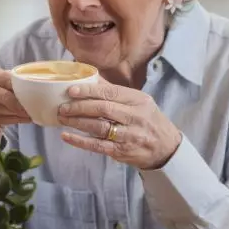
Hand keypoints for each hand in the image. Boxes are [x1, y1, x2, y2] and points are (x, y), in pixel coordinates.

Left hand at [57, 79, 181, 169]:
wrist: (166, 147)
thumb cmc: (147, 120)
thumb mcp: (138, 101)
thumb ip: (114, 91)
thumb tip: (89, 77)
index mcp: (138, 100)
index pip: (111, 92)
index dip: (89, 91)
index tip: (71, 90)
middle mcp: (135, 116)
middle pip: (103, 109)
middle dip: (80, 107)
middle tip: (63, 106)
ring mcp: (129, 135)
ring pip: (99, 127)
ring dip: (77, 122)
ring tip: (62, 118)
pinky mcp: (122, 151)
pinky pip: (98, 145)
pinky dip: (80, 141)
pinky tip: (67, 136)